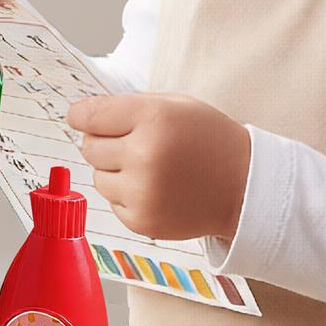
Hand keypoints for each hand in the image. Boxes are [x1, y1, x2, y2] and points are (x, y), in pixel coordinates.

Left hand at [67, 92, 250, 241]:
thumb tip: (81, 116)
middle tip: (131, 143)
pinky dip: (126, 195)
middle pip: (88, 147)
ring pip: (97, 177)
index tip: (81, 117)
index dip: (81, 115)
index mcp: (153, 118)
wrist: (244, 187)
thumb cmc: (209, 141)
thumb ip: (128, 106)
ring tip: (148, 168)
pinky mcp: (141, 220)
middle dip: (103, 142)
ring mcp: (141, 192)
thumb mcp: (176, 105)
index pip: (89, 115)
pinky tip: (155, 188)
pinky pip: (112, 202)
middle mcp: (144, 155)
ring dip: (114, 171)